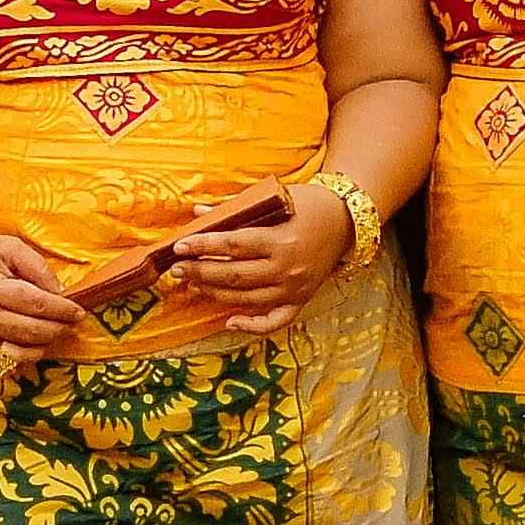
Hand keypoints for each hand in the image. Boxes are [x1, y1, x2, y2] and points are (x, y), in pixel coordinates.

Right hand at [0, 231, 85, 361]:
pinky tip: (29, 347)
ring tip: (52, 336)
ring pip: (16, 356)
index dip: (62, 310)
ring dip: (41, 349)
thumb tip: (61, 293)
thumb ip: (37, 267)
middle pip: (30, 332)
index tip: (78, 311)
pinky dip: (17, 360)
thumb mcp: (8, 247)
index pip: (36, 304)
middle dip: (57, 329)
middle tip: (71, 324)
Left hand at [163, 182, 347, 336]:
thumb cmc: (309, 204)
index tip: (179, 246)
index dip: (202, 246)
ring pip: (246, 298)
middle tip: (177, 269)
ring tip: (193, 284)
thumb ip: (236, 209)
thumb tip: (199, 213)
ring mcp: (294, 288)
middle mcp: (287, 268)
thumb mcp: (275, 199)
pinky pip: (274, 321)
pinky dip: (251, 325)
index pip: (232, 245)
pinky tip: (229, 320)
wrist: (347, 221)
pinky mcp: (301, 300)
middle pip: (234, 274)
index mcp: (280, 239)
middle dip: (200, 272)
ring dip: (214, 293)